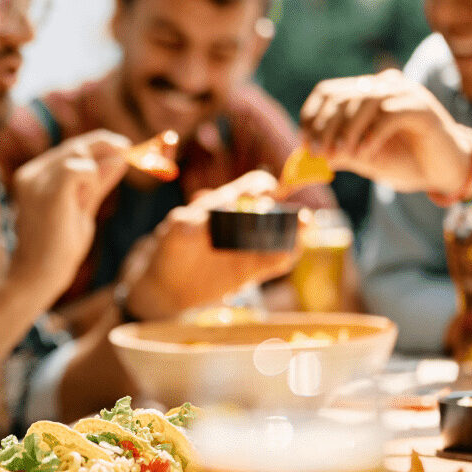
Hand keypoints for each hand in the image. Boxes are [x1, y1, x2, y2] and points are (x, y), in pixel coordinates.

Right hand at [9, 131, 128, 298]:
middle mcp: (32, 173)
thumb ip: (98, 184)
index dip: (100, 143)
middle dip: (108, 146)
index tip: (125, 147)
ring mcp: (36, 181)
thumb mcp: (82, 209)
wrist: (37, 276)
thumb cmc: (57, 249)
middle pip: (76, 145)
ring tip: (89, 200)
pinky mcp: (48, 192)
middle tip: (131, 153)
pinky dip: (91, 178)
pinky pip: (78, 169)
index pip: (71, 147)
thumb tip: (120, 158)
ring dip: (96, 171)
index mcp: (35, 175)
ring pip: (77, 153)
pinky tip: (85, 200)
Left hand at [125, 171, 301, 318]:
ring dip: (295, 228)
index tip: (266, 193)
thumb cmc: (170, 249)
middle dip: (285, 208)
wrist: (168, 285)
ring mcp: (251, 246)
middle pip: (275, 209)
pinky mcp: (254, 269)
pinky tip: (289, 251)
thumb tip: (203, 219)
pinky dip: (288, 254)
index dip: (262, 186)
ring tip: (303, 226)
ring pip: (282, 234)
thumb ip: (188, 222)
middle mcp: (244, 222)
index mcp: (227, 203)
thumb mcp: (174, 231)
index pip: (253, 186)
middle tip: (292, 213)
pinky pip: (277, 260)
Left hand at [300, 68, 471, 194]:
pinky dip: (372, 136)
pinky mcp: (422, 107)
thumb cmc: (402, 160)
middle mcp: (384, 85)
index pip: (328, 92)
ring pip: (364, 102)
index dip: (311, 116)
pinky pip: (389, 114)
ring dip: (348, 132)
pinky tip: (367, 155)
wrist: (443, 170)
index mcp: (367, 91)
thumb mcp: (361, 157)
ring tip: (344, 156)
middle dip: (324, 128)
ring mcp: (405, 93)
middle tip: (319, 154)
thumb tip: (305, 155)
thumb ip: (336, 152)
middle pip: (342, 97)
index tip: (304, 143)